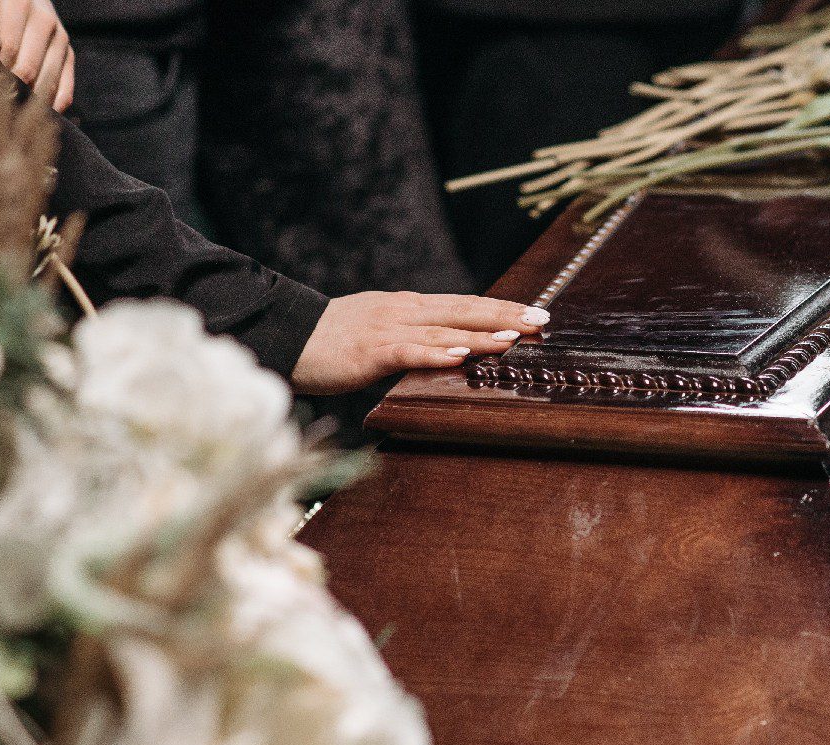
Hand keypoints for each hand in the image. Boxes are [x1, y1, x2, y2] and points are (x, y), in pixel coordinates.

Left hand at [0, 0, 74, 111]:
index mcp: (19, 4)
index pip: (6, 48)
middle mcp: (45, 19)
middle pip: (27, 67)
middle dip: (7, 88)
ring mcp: (60, 37)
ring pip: (47, 80)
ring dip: (28, 100)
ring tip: (10, 111)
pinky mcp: (69, 53)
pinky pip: (66, 86)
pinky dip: (53, 104)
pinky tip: (38, 113)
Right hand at [291, 291, 550, 395]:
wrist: (286, 336)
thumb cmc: (334, 341)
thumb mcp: (382, 332)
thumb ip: (416, 336)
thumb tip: (452, 345)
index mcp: (410, 307)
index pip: (466, 304)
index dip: (502, 307)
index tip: (537, 310)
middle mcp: (405, 312)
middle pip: (464, 310)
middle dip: (506, 315)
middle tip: (543, 319)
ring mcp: (387, 329)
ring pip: (443, 330)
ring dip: (481, 334)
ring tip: (514, 338)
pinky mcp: (370, 351)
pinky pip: (408, 351)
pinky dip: (436, 353)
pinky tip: (460, 355)